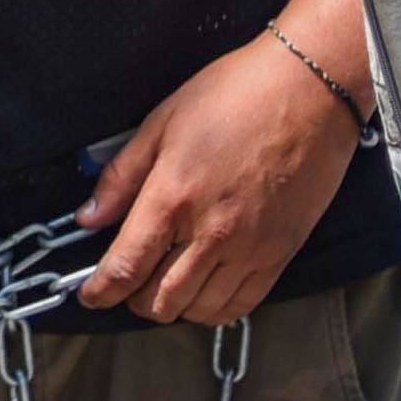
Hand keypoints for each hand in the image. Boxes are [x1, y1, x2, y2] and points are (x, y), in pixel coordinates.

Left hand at [75, 22, 364, 326]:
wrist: (311, 90)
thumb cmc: (238, 95)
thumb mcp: (162, 122)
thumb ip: (122, 176)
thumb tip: (89, 216)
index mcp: (174, 195)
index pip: (125, 267)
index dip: (100, 291)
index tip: (90, 296)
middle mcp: (211, 230)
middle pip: (159, 300)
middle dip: (133, 301)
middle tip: (126, 286)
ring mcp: (250, 246)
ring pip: (198, 309)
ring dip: (172, 306)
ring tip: (162, 286)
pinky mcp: (280, 253)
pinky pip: (241, 305)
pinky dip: (213, 309)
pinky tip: (202, 291)